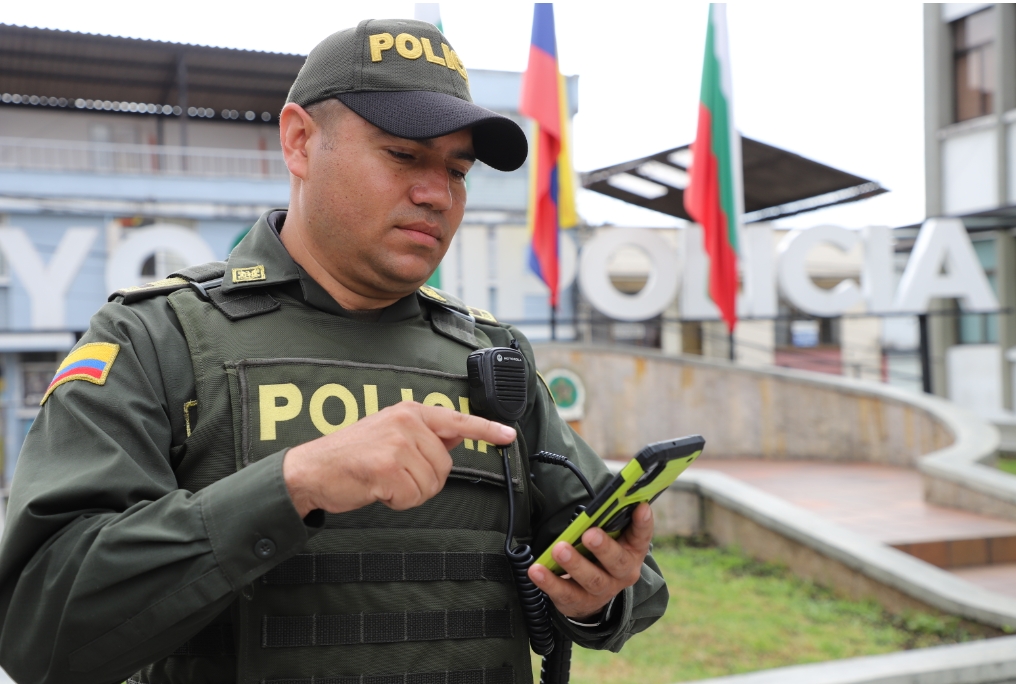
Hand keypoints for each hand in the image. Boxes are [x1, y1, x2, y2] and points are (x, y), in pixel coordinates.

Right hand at [283, 402, 515, 516]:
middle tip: (393, 475)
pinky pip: (412, 497)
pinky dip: (397, 501)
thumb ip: (425, 435)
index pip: (457, 421)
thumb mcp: (389, 434)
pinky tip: (377, 489)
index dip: (486, 430)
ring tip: (383, 481)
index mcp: (409, 412)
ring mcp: (397, 444)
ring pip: (431, 484)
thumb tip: (458, 436)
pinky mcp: (388, 468)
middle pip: (445, 466)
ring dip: (410, 493)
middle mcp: (406, 422)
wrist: (310, 470)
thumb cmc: (351, 456)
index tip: (508, 435)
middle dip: (424, 480)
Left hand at [528, 502, 652, 619]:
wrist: (592, 597)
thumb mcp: (610, 540)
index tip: (640, 507)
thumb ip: (608, 522)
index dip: (643, 523)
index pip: (642, 536)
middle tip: (589, 534)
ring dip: (575, 563)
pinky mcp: (578, 601)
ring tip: (559, 549)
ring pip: (591, 579)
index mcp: (632, 551)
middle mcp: (622, 573)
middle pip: (617, 562)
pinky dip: (549, 581)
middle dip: (604, 547)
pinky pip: (564, 592)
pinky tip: (536, 570)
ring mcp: (602, 591)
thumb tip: (601, 500)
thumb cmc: (600, 557)